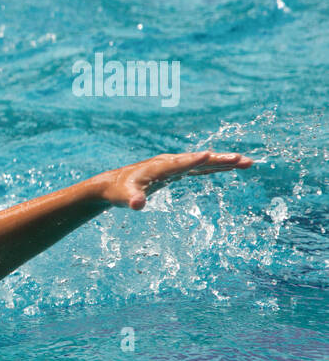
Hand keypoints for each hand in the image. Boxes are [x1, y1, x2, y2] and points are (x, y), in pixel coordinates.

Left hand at [96, 151, 253, 209]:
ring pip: (203, 162)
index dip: (195, 160)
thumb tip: (137, 205)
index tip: (211, 155)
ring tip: (247, 162)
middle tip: (242, 160)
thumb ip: (132, 199)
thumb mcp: (124, 197)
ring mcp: (174, 165)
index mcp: (160, 167)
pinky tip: (230, 168)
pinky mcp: (176, 171)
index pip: (181, 163)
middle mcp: (170, 163)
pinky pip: (200, 167)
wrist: (112, 184)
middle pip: (199, 160)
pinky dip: (214, 167)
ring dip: (224, 162)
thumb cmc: (118, 191)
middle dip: (220, 160)